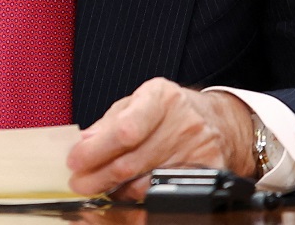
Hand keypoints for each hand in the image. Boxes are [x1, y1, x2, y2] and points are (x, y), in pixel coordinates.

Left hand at [66, 78, 254, 200]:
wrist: (219, 120)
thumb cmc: (170, 110)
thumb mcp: (138, 103)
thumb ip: (108, 122)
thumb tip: (82, 143)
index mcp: (161, 97)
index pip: (125, 129)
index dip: (96, 149)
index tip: (75, 160)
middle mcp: (183, 121)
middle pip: (131, 161)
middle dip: (97, 176)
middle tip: (78, 182)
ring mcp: (199, 148)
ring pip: (145, 182)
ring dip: (115, 189)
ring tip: (101, 185)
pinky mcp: (209, 170)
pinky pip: (164, 192)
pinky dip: (139, 196)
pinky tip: (126, 191)